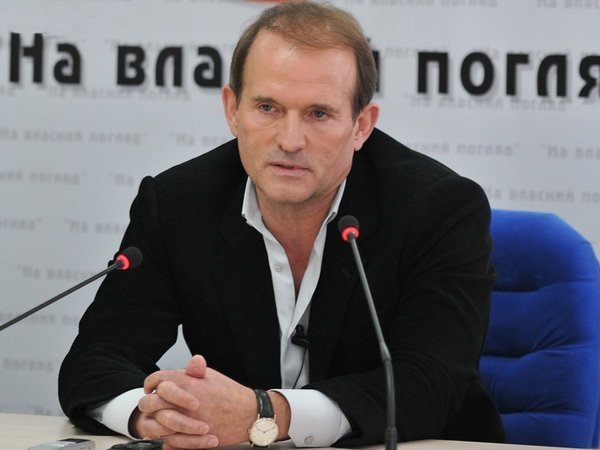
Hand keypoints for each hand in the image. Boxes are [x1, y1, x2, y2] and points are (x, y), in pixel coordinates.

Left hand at [138, 354, 258, 447]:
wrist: (247, 414)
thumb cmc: (231, 395)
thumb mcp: (211, 376)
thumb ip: (192, 372)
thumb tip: (179, 369)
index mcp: (187, 382)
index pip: (158, 379)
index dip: (151, 382)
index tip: (151, 386)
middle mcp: (183, 401)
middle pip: (150, 402)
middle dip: (148, 402)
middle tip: (152, 403)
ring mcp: (185, 420)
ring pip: (157, 423)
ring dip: (156, 421)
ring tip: (161, 419)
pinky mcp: (191, 437)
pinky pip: (169, 441)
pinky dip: (167, 439)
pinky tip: (171, 434)